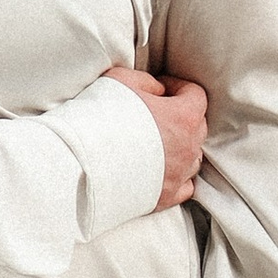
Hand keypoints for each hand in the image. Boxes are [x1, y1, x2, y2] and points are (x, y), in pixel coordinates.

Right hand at [109, 64, 205, 212]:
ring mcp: (178, 175)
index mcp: (182, 117)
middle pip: (197, 126)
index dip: (178, 87)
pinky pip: (185, 185)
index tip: (161, 89)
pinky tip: (158, 169)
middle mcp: (187, 148)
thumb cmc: (99, 120)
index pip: (196, 95)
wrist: (80, 164)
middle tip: (154, 113)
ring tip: (154, 143)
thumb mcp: (121, 80)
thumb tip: (158, 91)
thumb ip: (148, 82)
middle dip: (179, 116)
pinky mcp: (165, 197)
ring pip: (192, 157)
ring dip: (179, 147)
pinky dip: (176, 175)